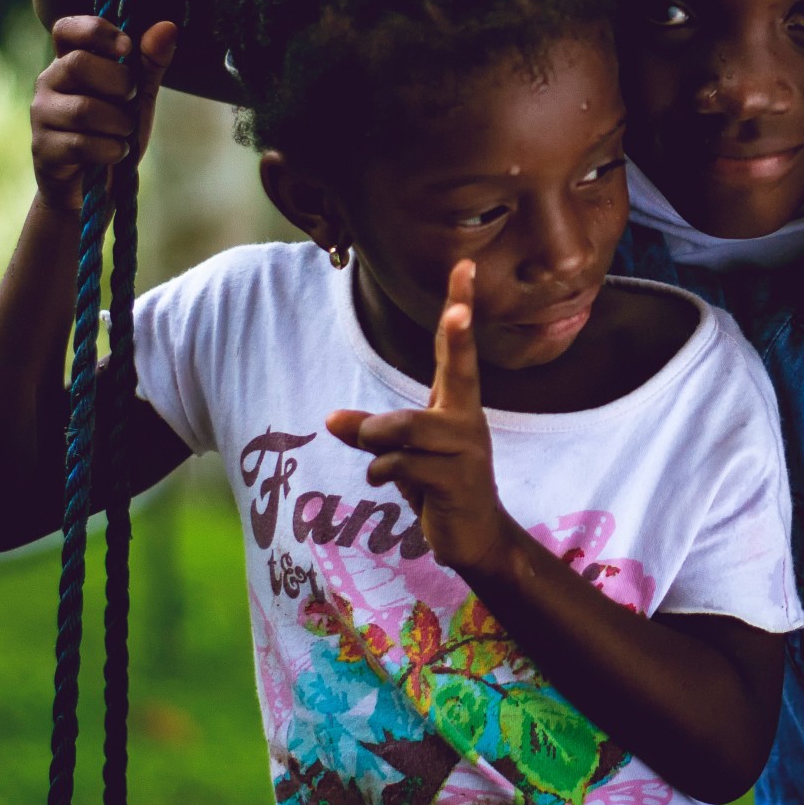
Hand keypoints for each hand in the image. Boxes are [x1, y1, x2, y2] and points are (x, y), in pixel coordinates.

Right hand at [32, 16, 176, 211]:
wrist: (96, 187)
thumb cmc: (115, 131)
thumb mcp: (139, 95)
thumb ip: (150, 62)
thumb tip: (167, 27)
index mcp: (70, 61)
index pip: (67, 29)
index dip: (95, 31)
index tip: (126, 46)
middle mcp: (49, 82)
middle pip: (78, 64)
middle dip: (119, 84)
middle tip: (129, 101)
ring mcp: (42, 115)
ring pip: (84, 109)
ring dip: (119, 124)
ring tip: (123, 132)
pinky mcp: (43, 148)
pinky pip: (82, 144)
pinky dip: (112, 150)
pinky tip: (115, 153)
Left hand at [326, 261, 516, 576]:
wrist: (473, 537)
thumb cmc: (438, 487)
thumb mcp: (399, 456)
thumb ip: (369, 433)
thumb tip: (330, 419)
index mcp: (456, 406)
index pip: (458, 349)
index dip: (460, 307)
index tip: (463, 266)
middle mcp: (467, 421)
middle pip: (457, 370)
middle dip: (459, 335)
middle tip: (460, 309)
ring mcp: (467, 450)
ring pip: (410, 427)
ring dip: (377, 438)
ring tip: (373, 455)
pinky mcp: (458, 481)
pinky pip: (402, 464)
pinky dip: (380, 471)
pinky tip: (382, 481)